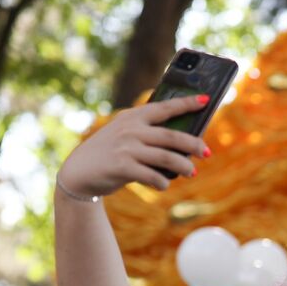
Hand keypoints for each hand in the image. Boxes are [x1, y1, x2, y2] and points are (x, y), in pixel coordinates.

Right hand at [57, 95, 210, 196]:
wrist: (78, 172)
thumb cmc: (109, 153)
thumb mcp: (124, 134)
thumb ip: (147, 133)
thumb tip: (183, 144)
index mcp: (133, 117)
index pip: (165, 108)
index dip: (187, 104)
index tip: (206, 100)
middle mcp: (131, 130)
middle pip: (172, 136)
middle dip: (194, 144)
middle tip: (207, 152)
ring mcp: (127, 148)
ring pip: (167, 157)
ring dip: (184, 166)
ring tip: (192, 172)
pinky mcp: (122, 167)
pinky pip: (152, 176)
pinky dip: (162, 182)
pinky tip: (164, 184)